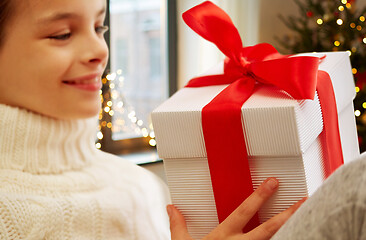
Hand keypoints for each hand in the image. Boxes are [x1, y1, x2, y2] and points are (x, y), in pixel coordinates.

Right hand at [167, 177, 305, 239]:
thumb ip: (178, 224)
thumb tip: (171, 208)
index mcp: (224, 236)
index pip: (244, 211)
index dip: (260, 196)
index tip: (273, 183)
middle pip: (267, 228)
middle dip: (286, 214)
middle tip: (302, 201)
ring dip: (290, 232)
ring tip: (307, 222)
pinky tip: (297, 238)